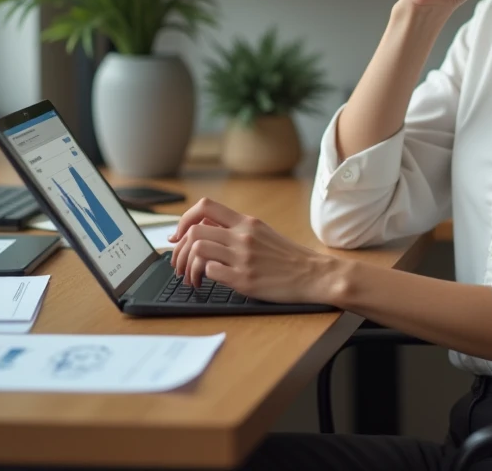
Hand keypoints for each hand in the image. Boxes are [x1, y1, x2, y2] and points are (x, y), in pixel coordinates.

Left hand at [167, 198, 337, 303]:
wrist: (314, 274)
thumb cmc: (288, 257)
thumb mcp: (263, 233)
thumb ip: (237, 230)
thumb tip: (206, 230)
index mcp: (247, 222)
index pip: (205, 207)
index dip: (183, 219)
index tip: (177, 236)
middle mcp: (243, 236)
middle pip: (194, 231)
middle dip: (179, 250)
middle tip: (179, 264)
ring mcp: (243, 257)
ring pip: (198, 250)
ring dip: (187, 266)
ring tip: (191, 278)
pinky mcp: (245, 279)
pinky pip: (211, 272)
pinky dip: (204, 277)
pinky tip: (208, 284)